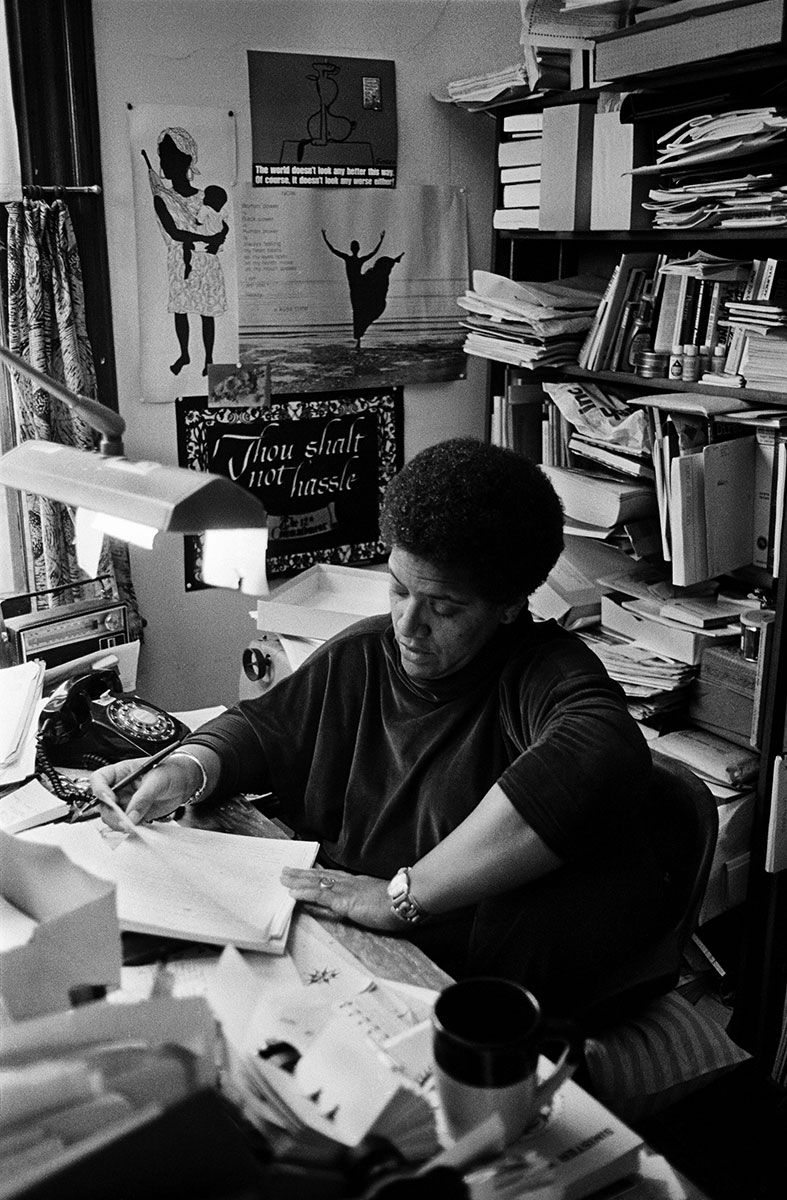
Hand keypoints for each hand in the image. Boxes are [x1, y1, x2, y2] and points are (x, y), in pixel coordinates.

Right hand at [89, 757, 196, 828]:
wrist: (185, 782)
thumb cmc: (171, 771)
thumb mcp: (158, 779)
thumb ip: (143, 797)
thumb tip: (130, 816)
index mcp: (121, 772)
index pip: (99, 779)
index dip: (100, 790)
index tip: (111, 800)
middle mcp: (120, 788)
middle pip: (102, 803)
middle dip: (111, 814)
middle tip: (124, 821)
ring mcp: (125, 802)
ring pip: (111, 817)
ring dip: (118, 824)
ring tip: (133, 827)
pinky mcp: (134, 814)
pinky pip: (125, 824)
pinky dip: (129, 829)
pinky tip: (139, 828)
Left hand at [281, 867, 401, 932]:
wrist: (409, 899)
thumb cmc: (401, 902)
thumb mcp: (383, 900)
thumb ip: (372, 900)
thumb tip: (366, 904)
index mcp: (359, 884)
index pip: (334, 877)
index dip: (318, 874)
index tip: (306, 871)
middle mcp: (350, 883)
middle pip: (322, 876)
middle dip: (303, 874)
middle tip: (286, 871)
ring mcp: (347, 891)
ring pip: (317, 883)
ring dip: (299, 881)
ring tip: (284, 878)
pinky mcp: (345, 901)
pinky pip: (320, 896)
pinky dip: (305, 893)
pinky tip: (293, 893)